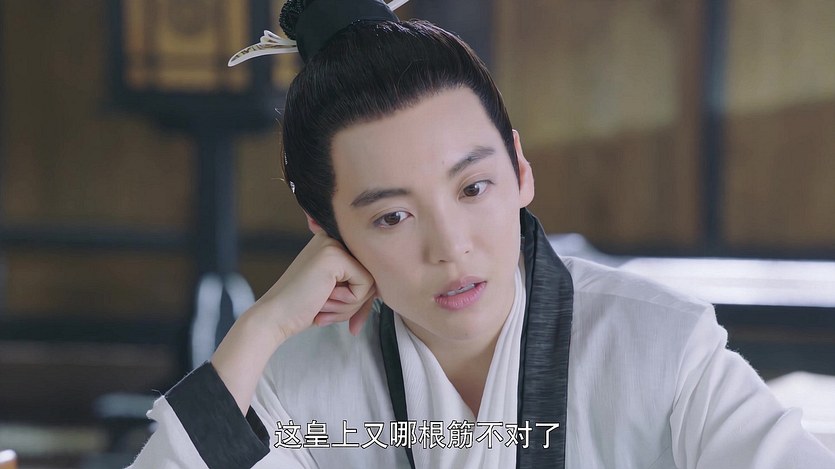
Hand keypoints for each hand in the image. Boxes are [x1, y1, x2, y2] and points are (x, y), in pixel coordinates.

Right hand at [253, 229, 376, 343]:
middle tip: (328, 311)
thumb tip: (388, 289)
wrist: (275, 317)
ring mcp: (333, 244)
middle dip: (357, 303)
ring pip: (371, 280)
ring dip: (351, 305)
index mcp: (333, 243)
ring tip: (324, 306)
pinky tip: (324, 301)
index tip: (352, 320)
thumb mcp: (338, 293)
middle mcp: (333, 238)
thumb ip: (361, 286)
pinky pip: (365, 285)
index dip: (362, 298)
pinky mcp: (334, 256)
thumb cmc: (304, 308)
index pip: (367, 268)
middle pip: (371, 273)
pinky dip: (349, 302)